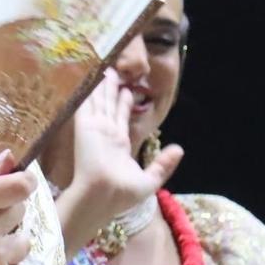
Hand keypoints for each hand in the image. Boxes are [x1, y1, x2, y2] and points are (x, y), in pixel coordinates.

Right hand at [57, 70, 184, 251]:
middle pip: (109, 106)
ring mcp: (95, 129)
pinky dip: (87, 91)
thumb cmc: (123, 194)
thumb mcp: (150, 179)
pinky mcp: (85, 126)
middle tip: (113, 71)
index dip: (124, 103)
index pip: (121, 118)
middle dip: (111, 89)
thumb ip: (163, 164)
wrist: (103, 196)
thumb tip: (179, 149)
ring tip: (104, 69)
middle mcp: (106, 134)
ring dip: (101, 86)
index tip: (127, 89)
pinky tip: (90, 78)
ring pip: (98, 101)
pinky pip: (86, 104)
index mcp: (119, 145)